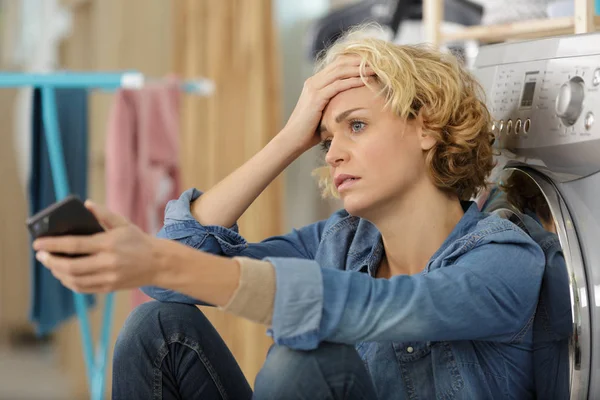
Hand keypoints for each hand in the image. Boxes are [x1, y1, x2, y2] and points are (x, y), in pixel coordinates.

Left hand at [33, 200, 166, 293]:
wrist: (159, 263)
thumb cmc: (139, 241)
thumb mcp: (123, 223)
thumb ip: (104, 214)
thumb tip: (86, 205)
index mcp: (109, 243)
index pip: (74, 244)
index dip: (53, 244)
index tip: (38, 243)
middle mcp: (108, 262)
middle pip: (70, 266)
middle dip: (51, 261)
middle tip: (41, 256)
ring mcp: (108, 277)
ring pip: (74, 280)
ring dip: (58, 273)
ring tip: (51, 265)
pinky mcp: (109, 287)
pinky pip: (83, 288)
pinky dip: (69, 282)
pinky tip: (64, 275)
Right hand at [280, 56, 374, 151]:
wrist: (291, 140)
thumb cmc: (309, 131)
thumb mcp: (324, 114)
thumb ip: (336, 107)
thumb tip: (353, 112)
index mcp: (315, 83)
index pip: (337, 65)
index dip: (355, 61)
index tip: (372, 63)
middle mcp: (313, 81)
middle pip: (340, 63)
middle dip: (360, 61)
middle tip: (378, 61)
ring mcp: (314, 88)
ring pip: (340, 71)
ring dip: (359, 69)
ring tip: (375, 69)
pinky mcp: (316, 98)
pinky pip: (337, 85)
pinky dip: (352, 81)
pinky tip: (365, 81)